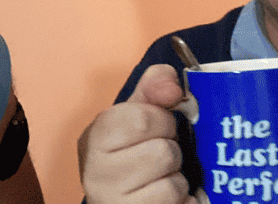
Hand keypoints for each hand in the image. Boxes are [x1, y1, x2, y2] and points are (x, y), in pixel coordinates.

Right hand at [78, 65, 196, 203]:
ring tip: (159, 179)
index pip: (143, 118)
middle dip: (171, 150)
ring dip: (176, 178)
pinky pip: (177, 203)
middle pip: (163, 151)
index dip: (161, 121)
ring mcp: (114, 201)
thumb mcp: (133, 116)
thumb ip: (152, 89)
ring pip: (173, 181)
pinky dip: (182, 200)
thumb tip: (172, 85)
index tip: (157, 128)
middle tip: (156, 156)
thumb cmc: (128, 156)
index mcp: (95, 137)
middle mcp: (97, 173)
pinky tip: (162, 198)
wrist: (117, 200)